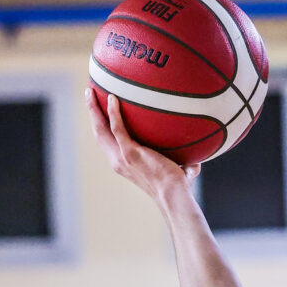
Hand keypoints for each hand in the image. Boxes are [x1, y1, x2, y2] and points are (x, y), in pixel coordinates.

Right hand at [87, 86, 188, 202]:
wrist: (174, 195)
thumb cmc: (177, 188)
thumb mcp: (176, 172)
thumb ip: (183, 164)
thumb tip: (197, 161)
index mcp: (123, 164)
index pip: (106, 142)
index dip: (100, 125)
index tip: (99, 110)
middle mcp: (117, 161)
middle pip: (98, 133)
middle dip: (92, 112)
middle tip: (89, 93)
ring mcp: (121, 157)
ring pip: (101, 129)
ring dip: (94, 109)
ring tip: (91, 91)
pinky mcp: (129, 153)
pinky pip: (117, 128)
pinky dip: (113, 113)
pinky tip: (113, 98)